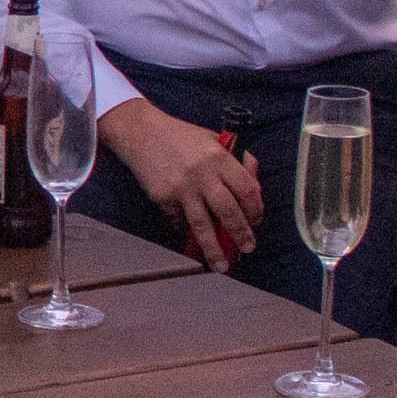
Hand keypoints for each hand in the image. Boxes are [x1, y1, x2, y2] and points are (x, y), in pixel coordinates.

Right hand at [100, 101, 259, 271]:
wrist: (141, 132)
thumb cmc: (180, 136)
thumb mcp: (214, 139)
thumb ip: (237, 160)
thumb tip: (255, 188)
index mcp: (220, 158)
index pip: (247, 190)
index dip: (255, 209)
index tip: (255, 220)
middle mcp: (203, 174)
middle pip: (229, 211)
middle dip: (241, 233)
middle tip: (248, 247)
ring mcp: (182, 188)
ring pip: (203, 225)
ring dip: (215, 248)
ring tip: (223, 265)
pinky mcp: (163, 198)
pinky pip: (179, 221)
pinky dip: (187, 231)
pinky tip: (192, 239)